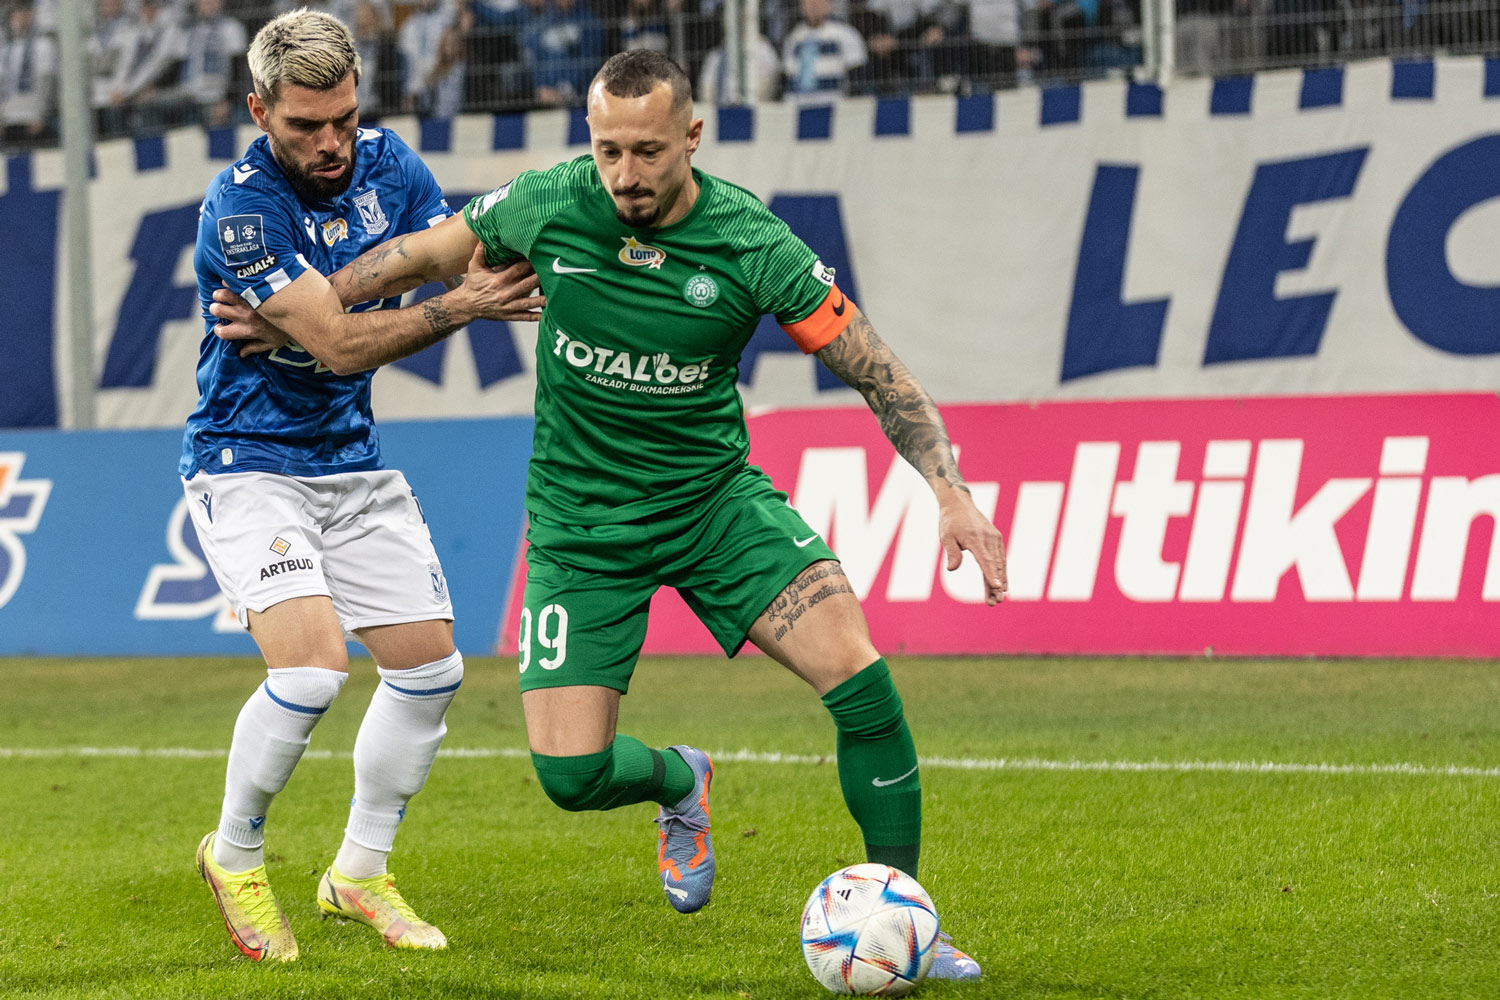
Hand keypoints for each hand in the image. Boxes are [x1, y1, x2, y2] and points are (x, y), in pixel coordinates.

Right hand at [210, 285, 291, 356]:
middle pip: (218, 311)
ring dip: (219, 295)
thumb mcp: (273, 343)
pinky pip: (234, 282)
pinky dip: (229, 281)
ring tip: (221, 296)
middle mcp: (245, 315)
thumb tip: (241, 353)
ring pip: (222, 294)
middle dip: (215, 309)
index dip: (219, 331)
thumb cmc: (288, 329)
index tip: (221, 328)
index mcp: (248, 330)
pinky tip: (232, 283)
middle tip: (219, 309)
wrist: (303, 310)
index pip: (224, 333)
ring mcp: (248, 300)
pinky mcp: (253, 287)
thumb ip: (255, 347)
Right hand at [452, 244, 544, 321]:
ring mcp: (508, 306)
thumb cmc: (473, 285)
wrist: (467, 305)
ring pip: (527, 303)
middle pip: (525, 285)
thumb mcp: (474, 268)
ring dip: (540, 300)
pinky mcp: (509, 316)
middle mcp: (504, 294)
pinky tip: (547, 316)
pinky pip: (525, 317)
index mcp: (498, 281)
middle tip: (552, 273)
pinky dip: (536, 317)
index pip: (516, 270)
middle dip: (538, 279)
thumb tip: (483, 240)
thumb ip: (479, 254)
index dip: (528, 264)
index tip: (538, 258)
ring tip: (554, 296)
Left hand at [938, 488, 1007, 605]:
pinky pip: (1000, 557)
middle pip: (994, 565)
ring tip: (999, 598)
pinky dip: (1001, 570)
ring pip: (999, 563)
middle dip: (996, 585)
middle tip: (996, 602)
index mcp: (976, 539)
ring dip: (1000, 580)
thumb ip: (952, 552)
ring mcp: (994, 538)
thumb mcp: (946, 536)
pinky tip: (1002, 584)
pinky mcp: (996, 539)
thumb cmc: (950, 521)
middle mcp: (989, 539)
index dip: (991, 575)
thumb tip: (952, 569)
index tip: (997, 587)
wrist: (959, 503)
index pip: (985, 560)